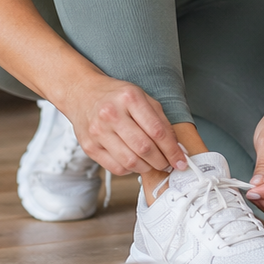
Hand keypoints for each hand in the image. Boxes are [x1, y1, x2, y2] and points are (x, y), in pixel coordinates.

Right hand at [61, 75, 187, 176]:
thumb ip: (161, 120)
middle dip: (161, 161)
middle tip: (167, 164)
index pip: (157, 131)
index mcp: (130, 98)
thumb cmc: (117, 96)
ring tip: (151, 163)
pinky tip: (134, 162)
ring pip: (130, 161)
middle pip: (144, 148)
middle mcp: (111, 114)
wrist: (82, 94)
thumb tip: (177, 147)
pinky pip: (115, 168)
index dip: (172, 150)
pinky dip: (130, 170)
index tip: (181, 161)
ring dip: (146, 167)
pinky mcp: (89, 146)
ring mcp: (98, 131)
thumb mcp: (143, 97)